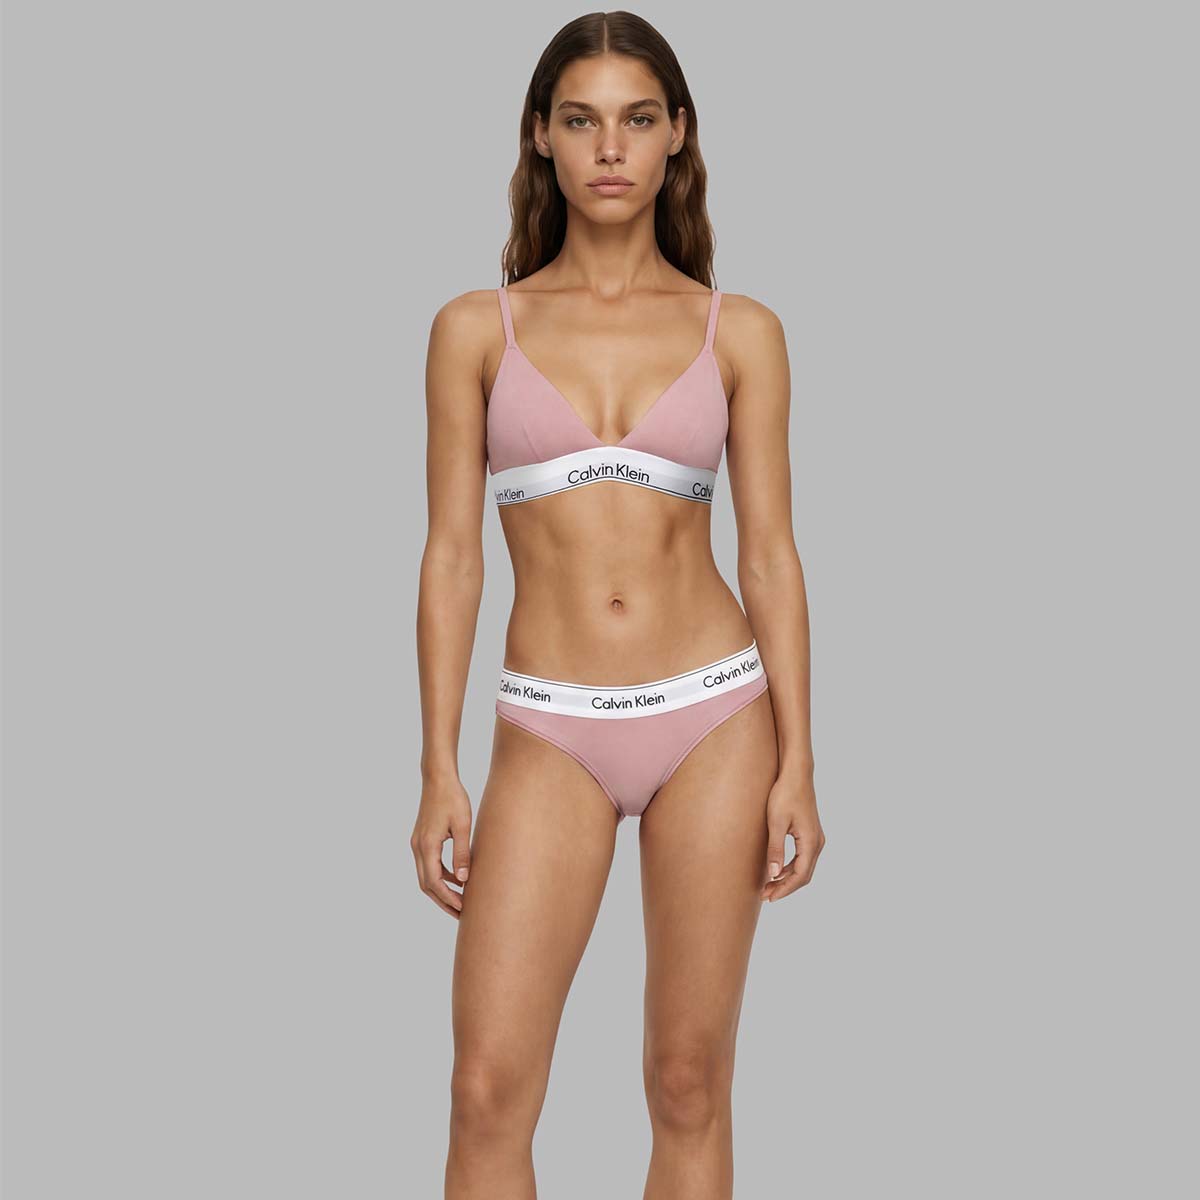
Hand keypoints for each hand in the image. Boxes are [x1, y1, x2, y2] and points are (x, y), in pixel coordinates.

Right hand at [410, 774, 472, 918]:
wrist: (438, 778)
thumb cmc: (453, 798)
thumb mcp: (462, 825)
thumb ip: (462, 853)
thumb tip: (463, 880)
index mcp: (427, 845)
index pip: (434, 882)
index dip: (448, 898)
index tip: (462, 909)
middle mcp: (417, 847)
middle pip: (427, 884)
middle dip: (443, 901)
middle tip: (461, 914)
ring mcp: (417, 843)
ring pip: (426, 876)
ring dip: (441, 890)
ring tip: (460, 901)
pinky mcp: (421, 839)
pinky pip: (429, 864)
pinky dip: (441, 876)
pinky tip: (457, 879)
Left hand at [761, 767, 823, 901]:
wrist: (796, 774)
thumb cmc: (784, 794)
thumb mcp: (776, 822)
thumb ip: (775, 849)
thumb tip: (773, 874)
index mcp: (810, 842)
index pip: (799, 875)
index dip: (784, 889)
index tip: (769, 897)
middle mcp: (817, 842)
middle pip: (804, 875)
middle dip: (785, 887)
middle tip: (766, 895)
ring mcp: (816, 838)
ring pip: (804, 867)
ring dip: (787, 878)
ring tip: (768, 885)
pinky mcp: (810, 833)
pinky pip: (803, 858)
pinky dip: (790, 868)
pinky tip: (776, 870)